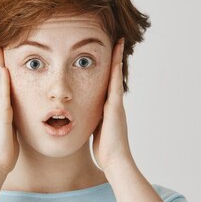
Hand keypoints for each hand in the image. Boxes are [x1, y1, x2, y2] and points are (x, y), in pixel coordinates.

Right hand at [0, 40, 19, 175]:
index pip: (3, 81)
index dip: (2, 65)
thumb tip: (18, 115)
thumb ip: (13, 120)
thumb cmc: (5, 151)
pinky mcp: (2, 117)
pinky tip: (4, 69)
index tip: (2, 49)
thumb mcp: (11, 130)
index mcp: (2, 108)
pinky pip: (3, 96)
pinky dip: (3, 81)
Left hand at [92, 38, 132, 171]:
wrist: (115, 161)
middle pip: (114, 75)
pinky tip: (116, 60)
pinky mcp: (115, 108)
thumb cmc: (105, 150)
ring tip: (118, 42)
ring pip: (116, 77)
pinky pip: (115, 85)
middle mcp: (114, 103)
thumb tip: (82, 117)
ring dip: (117, 59)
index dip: (107, 69)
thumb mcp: (95, 130)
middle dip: (115, 58)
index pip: (107, 83)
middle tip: (116, 40)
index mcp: (108, 108)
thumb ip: (93, 120)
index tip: (106, 54)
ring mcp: (116, 105)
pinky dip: (116, 72)